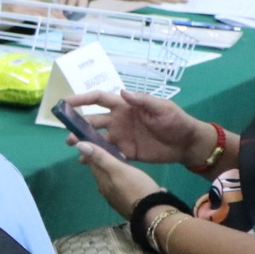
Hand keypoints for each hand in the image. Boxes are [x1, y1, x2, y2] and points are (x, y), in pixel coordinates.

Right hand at [64, 90, 214, 167]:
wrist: (188, 144)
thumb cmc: (176, 121)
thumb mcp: (163, 108)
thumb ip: (143, 101)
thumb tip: (122, 92)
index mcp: (125, 106)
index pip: (99, 99)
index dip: (82, 99)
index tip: (66, 102)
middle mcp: (118, 120)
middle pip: (92, 120)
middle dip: (77, 125)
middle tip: (68, 133)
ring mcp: (121, 136)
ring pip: (96, 138)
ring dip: (83, 141)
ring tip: (74, 147)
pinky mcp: (125, 151)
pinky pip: (107, 153)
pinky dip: (95, 156)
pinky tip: (86, 162)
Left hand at [72, 140, 164, 218]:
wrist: (152, 213)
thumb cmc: (136, 187)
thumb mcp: (119, 169)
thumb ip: (101, 158)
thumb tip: (79, 145)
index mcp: (102, 180)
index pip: (92, 163)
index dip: (93, 151)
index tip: (96, 142)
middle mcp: (105, 190)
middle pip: (101, 172)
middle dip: (103, 162)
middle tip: (113, 152)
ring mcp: (114, 198)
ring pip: (110, 181)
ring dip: (112, 172)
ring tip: (121, 164)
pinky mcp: (125, 204)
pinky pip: (119, 189)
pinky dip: (120, 182)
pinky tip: (128, 180)